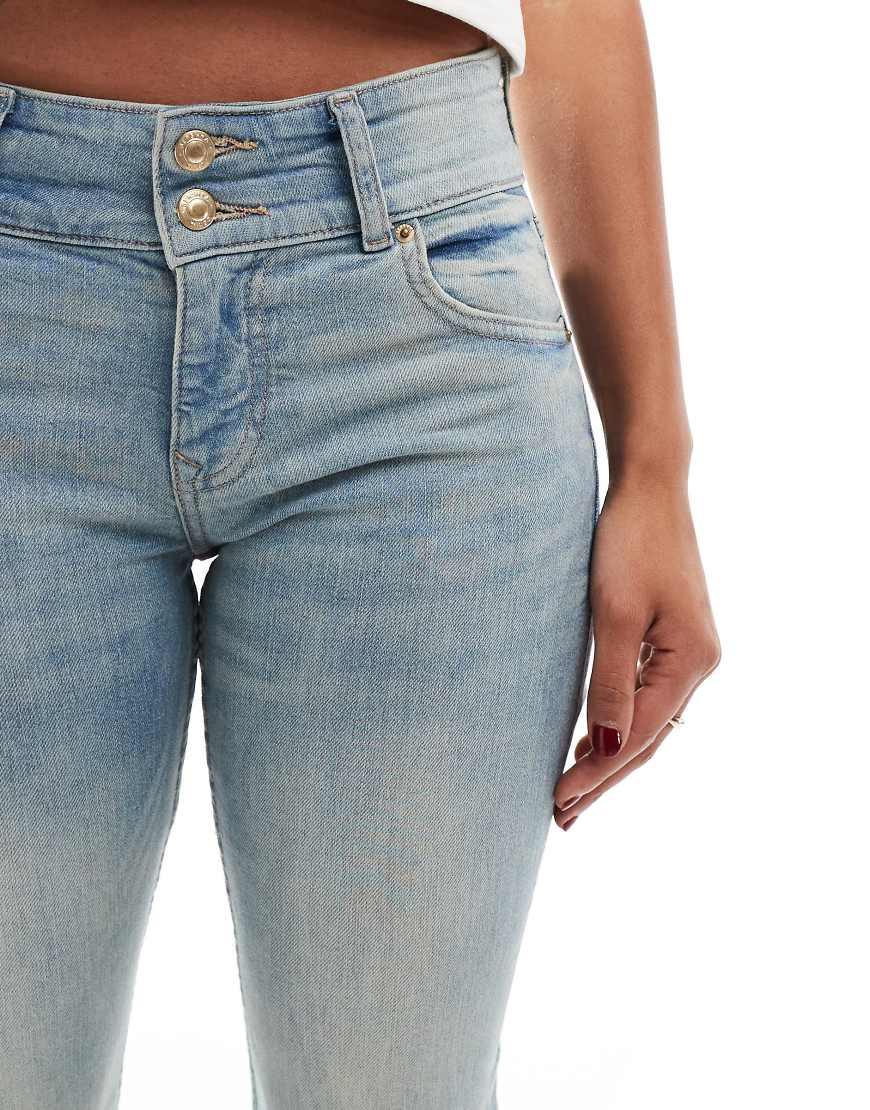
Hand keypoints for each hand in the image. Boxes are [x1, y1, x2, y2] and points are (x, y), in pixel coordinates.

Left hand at [553, 478, 720, 828]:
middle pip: (649, 737)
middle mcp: (697, 663)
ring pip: (647, 720)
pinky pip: (645, 694)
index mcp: (690, 661)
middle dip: (605, 778)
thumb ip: (611, 682)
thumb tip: (608, 747)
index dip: (598, 774)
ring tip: (573, 791)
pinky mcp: (669, 636)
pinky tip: (594, 738)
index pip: (640, 736)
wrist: (649, 487)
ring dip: (610, 755)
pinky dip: (618, 722)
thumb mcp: (613, 615)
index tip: (560, 802)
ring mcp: (686, 650)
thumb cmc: (629, 541)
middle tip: (563, 816)